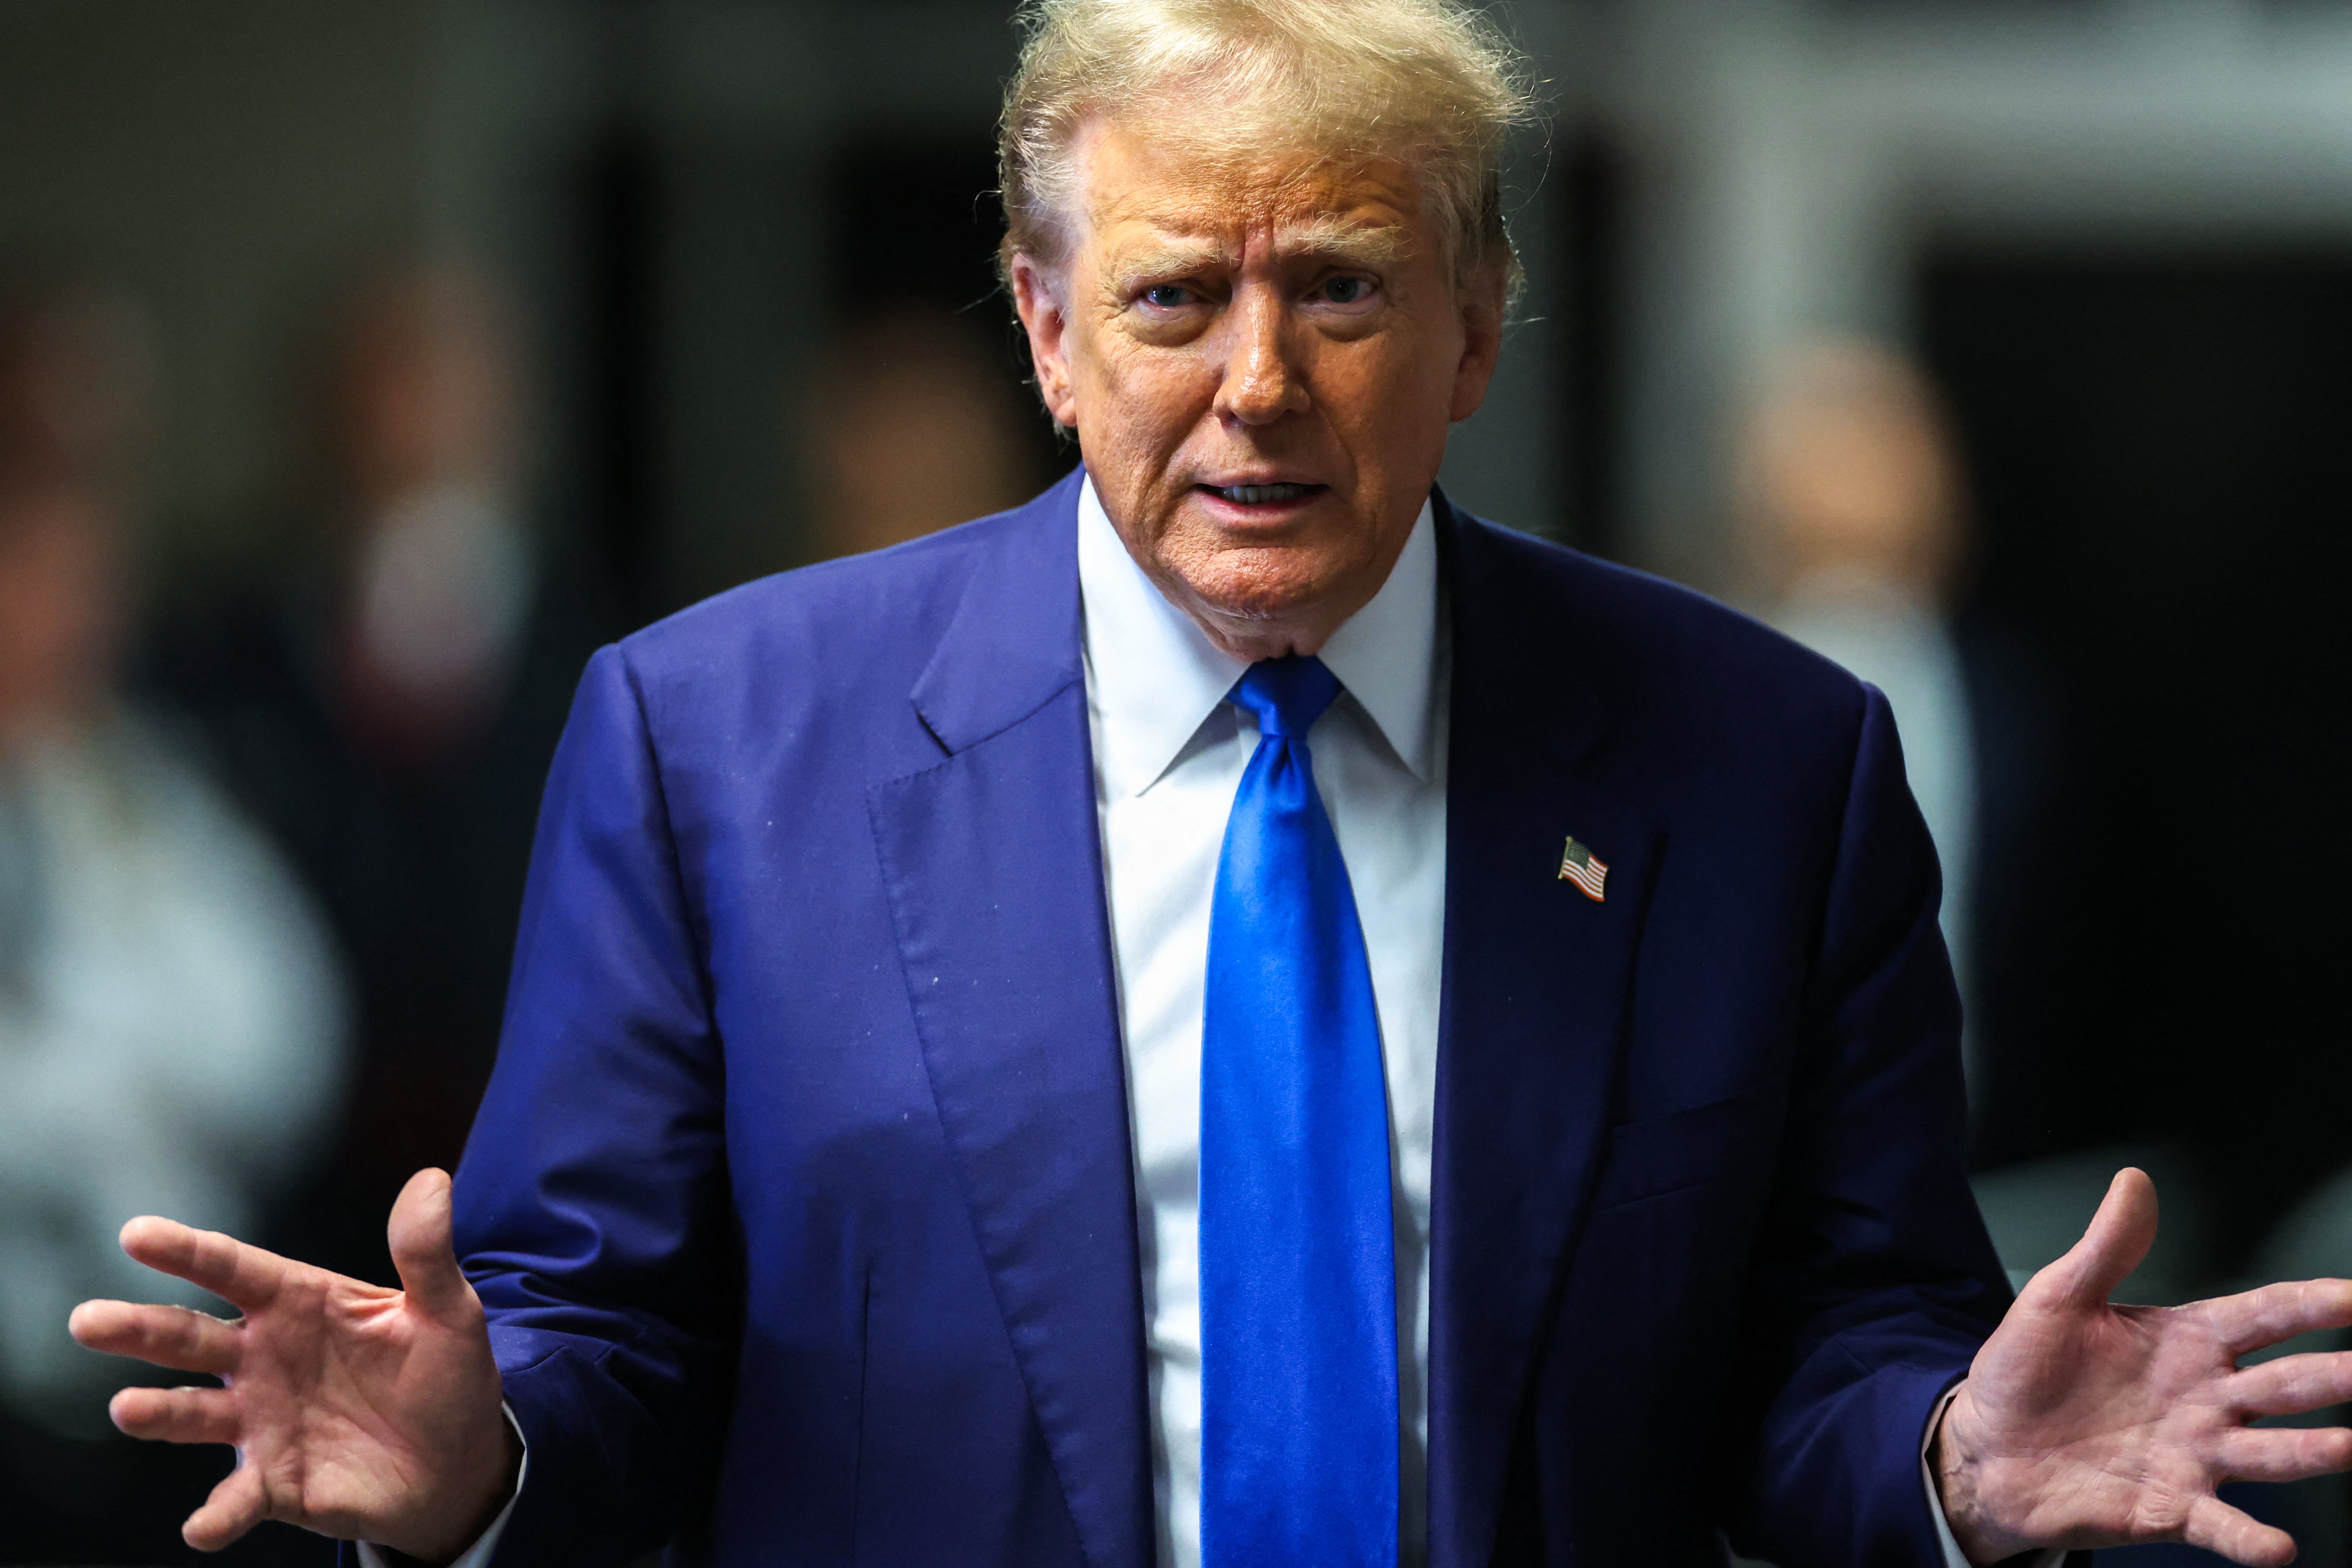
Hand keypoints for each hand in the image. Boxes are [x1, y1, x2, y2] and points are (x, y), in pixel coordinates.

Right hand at [69, 1168, 517, 1560]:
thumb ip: (427, 1253)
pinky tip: (203, 1526)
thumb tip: (431, 1182)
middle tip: (89, 1321)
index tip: (137, 1234)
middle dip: (138, 1327)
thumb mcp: (449, 1311)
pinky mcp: (274, 1481)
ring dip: (159, 1412)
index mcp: (299, 1305)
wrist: (459, 1462)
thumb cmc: (445, 1376)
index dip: (187, 1251)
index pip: (234, 1269)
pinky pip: (236, 1499)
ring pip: (193, 1413)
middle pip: (189, 1335)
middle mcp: (264, 1359)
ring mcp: (261, 1421)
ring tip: (128, 1408)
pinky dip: (217, 1514)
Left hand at [1935, 1167, 2351, 1565]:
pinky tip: (2277, 1548)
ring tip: (2350, 1447)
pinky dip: (2250, 1540)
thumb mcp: (2058, 1299)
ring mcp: (2196, 1456)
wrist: (1988, 1448)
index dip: (2310, 1305)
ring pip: (2274, 1454)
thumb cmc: (2025, 1371)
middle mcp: (2206, 1401)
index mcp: (2186, 1343)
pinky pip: (2223, 1527)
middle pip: (2286, 1385)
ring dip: (2316, 1452)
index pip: (2263, 1316)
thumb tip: (2134, 1181)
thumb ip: (2106, 1247)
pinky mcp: (2172, 1508)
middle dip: (2334, 1376)